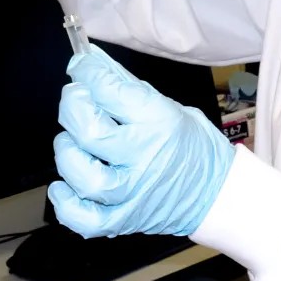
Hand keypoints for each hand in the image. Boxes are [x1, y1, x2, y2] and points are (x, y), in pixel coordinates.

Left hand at [49, 45, 234, 237]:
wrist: (218, 193)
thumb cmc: (192, 145)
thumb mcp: (168, 106)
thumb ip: (126, 86)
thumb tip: (91, 60)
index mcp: (159, 121)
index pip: (111, 91)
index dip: (87, 72)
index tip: (82, 67)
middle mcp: (145, 156)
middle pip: (91, 131)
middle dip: (73, 107)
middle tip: (76, 99)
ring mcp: (134, 192)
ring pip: (85, 177)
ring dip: (67, 154)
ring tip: (71, 143)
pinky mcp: (125, 219)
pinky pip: (85, 219)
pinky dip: (66, 204)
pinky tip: (63, 186)